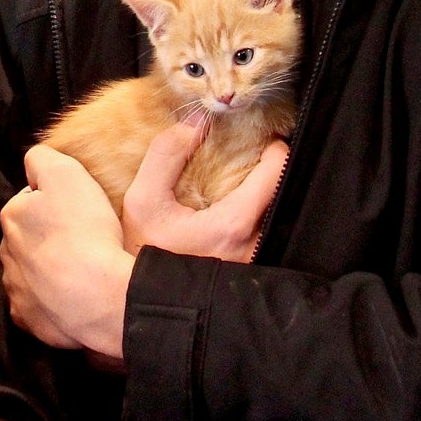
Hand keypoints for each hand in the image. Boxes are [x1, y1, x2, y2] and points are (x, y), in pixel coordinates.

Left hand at [0, 146, 134, 358]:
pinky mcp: (28, 320)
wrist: (99, 296)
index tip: (77, 210)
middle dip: (47, 237)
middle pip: (27, 237)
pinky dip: (49, 301)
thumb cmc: (85, 231)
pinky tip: (71, 298)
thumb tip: (33, 161)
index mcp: (12, 216)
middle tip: (82, 240)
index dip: (54, 202)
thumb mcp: (67, 174)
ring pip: (30, 272)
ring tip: (80, 271)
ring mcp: (15, 289)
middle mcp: (5, 253)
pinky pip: (36, 306)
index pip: (29, 201)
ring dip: (47, 269)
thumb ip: (43, 159)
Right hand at [122, 120, 288, 263]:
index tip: (264, 140)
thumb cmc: (143, 252)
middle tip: (256, 156)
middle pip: (280, 197)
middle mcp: (252, 246)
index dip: (275, 151)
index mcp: (232, 226)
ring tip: (248, 182)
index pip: (275, 176)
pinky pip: (266, 237)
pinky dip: (259, 219)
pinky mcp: (250, 272)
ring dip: (265, 198)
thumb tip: (195, 121)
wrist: (140, 299)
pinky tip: (239, 211)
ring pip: (275, 219)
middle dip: (271, 173)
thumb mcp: (143, 200)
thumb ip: (167, 155)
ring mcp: (254, 262)